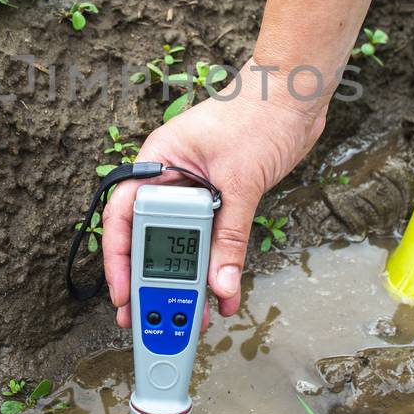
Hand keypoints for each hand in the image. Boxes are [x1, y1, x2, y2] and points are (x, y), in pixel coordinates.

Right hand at [101, 64, 325, 328]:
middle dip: (151, 280)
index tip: (123, 293)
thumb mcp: (240, 182)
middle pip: (149, 237)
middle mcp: (170, 178)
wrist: (295, 95)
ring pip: (181, 244)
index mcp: (157, 162)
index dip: (118, 259)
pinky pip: (211, 240)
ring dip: (187, 280)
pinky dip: (217, 266)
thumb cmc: (258, 115)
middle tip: (150, 317)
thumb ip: (229, 237)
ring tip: (190, 316)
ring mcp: (194, 190)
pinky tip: (225, 292)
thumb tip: (221, 284)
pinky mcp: (220, 199)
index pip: (124, 215)